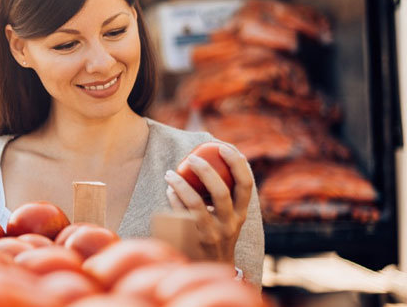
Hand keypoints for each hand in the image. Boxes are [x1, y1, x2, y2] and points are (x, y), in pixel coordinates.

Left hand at [164, 144, 253, 262]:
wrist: (212, 268)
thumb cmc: (217, 233)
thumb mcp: (229, 217)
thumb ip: (225, 196)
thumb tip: (212, 159)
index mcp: (241, 213)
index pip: (246, 184)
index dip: (237, 164)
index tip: (224, 147)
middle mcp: (231, 223)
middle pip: (222, 192)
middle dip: (206, 171)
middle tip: (191, 158)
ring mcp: (213, 233)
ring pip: (196, 204)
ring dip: (181, 184)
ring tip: (170, 173)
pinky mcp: (195, 240)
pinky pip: (181, 215)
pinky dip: (174, 198)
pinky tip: (169, 190)